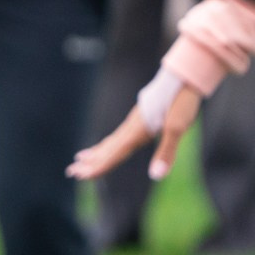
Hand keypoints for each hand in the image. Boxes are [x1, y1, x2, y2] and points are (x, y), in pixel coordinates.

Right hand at [70, 83, 201, 183]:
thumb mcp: (177, 128)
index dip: (98, 167)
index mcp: (136, 132)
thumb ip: (165, 152)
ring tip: (79, 159)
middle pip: (106, 149)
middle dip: (89, 163)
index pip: (113, 154)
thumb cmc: (181, 102)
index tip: (81, 176)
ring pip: (110, 142)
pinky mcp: (139, 120)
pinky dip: (106, 144)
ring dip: (95, 153)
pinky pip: (117, 136)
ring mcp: (133, 123)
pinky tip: (105, 146)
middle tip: (71, 173)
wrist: (182, 77)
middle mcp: (130, 128)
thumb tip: (155, 176)